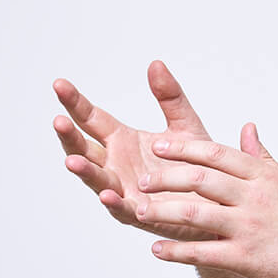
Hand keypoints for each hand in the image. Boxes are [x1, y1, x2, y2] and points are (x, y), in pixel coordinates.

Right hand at [53, 60, 217, 241]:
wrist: (220, 198)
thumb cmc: (198, 164)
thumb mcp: (185, 125)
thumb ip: (170, 97)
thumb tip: (156, 63)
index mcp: (123, 140)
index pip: (92, 118)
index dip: (76, 103)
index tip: (59, 84)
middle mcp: (116, 164)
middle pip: (84, 148)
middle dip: (69, 136)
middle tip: (58, 120)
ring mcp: (124, 189)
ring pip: (97, 179)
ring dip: (84, 171)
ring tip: (72, 160)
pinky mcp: (140, 213)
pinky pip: (122, 209)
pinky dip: (113, 202)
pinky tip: (107, 194)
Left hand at [135, 124, 277, 277]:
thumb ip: (263, 158)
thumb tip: (248, 129)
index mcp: (264, 177)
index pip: (217, 154)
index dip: (184, 149)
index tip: (160, 147)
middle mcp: (255, 198)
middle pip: (200, 179)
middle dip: (166, 177)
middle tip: (143, 179)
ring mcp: (249, 227)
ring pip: (195, 213)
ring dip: (162, 212)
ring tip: (138, 211)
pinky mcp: (247, 257)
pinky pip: (203, 253)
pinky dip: (177, 251)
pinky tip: (157, 250)